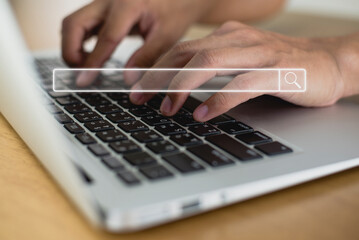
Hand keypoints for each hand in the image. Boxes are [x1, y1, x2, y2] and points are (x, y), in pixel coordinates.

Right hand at [61, 0, 214, 85]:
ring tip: (89, 66)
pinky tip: (93, 55)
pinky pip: (81, 24)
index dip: (93, 62)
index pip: (105, 38)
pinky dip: (80, 41)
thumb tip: (128, 79)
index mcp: (129, 4)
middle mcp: (109, 0)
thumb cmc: (174, 12)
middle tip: (82, 73)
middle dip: (71, 52)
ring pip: (73, 23)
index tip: (84, 80)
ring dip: (73, 46)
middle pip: (74, 24)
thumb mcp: (166, 37)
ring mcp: (102, 2)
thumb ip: (147, 57)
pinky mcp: (101, 8)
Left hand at [130, 21, 356, 121]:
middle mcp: (239, 40)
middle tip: (138, 98)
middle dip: (158, 76)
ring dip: (182, 86)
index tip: (133, 84)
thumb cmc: (281, 66)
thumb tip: (179, 87)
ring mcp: (259, 53)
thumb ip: (214, 69)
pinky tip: (202, 115)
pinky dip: (219, 100)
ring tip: (166, 109)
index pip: (181, 48)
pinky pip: (241, 84)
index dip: (154, 65)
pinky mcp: (278, 71)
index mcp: (227, 36)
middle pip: (188, 53)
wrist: (329, 63)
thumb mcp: (241, 62)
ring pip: (210, 62)